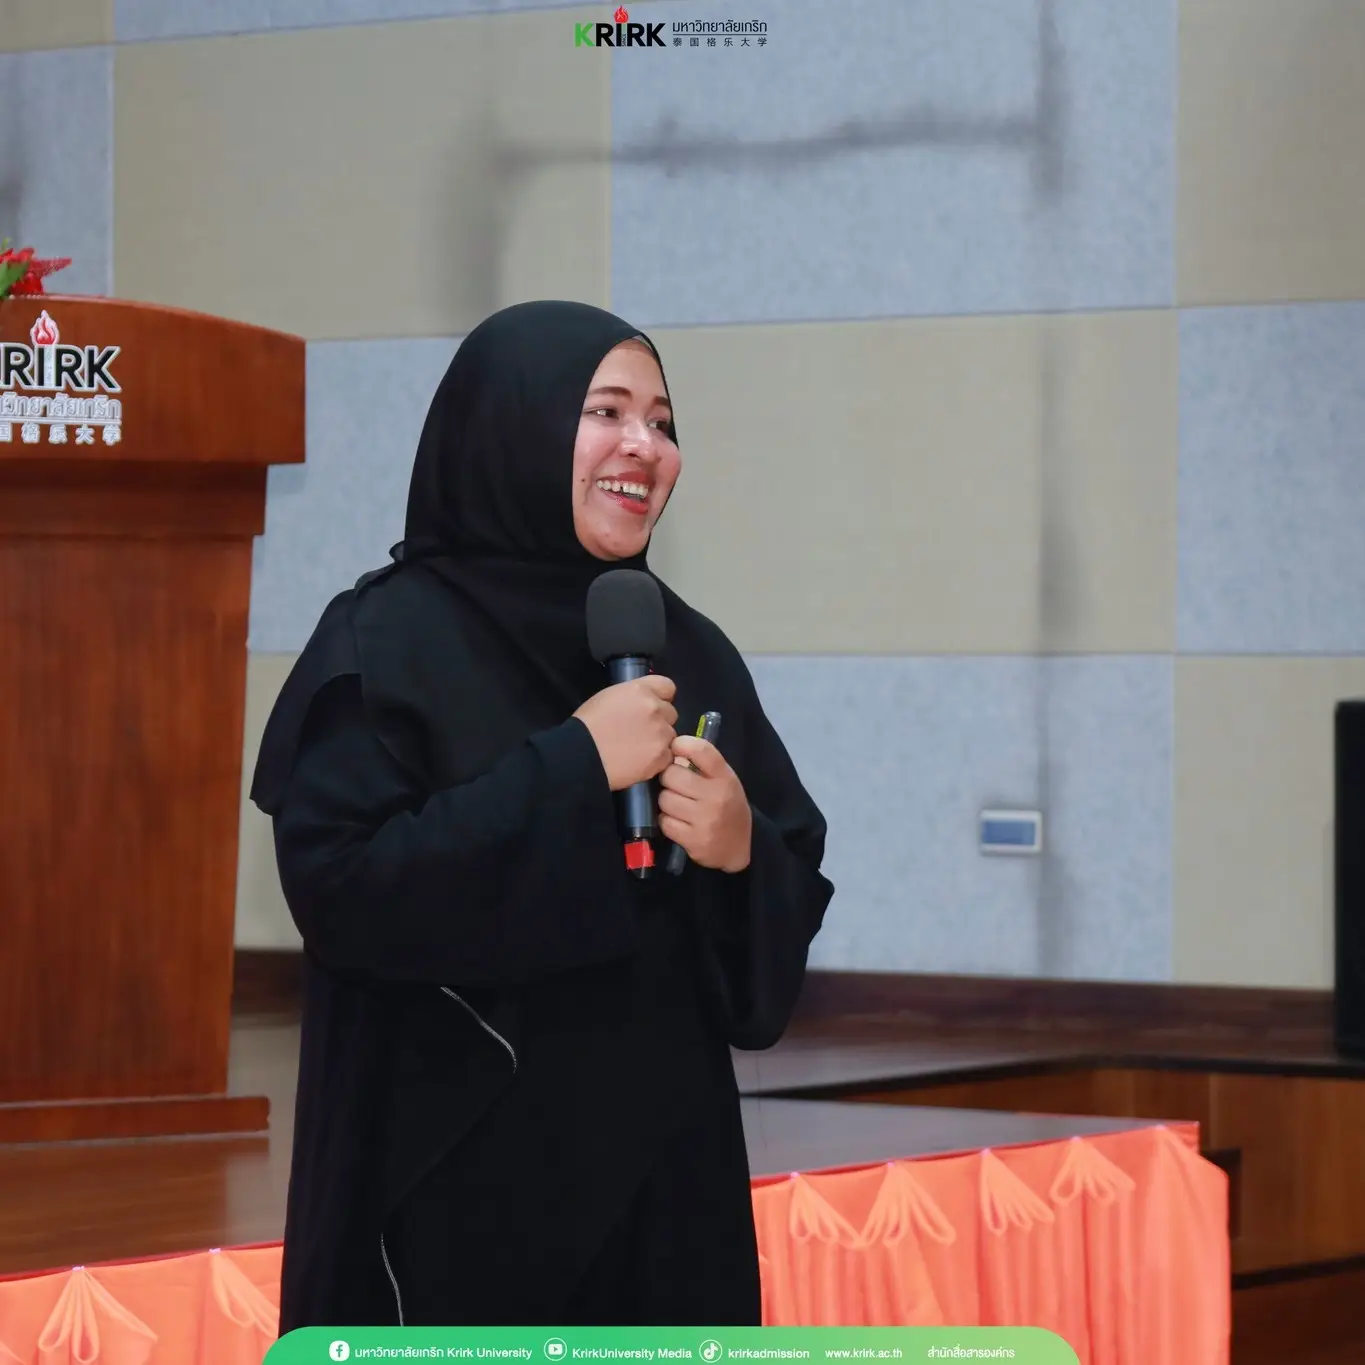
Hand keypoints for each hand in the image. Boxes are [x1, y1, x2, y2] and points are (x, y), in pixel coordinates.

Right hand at [573, 674, 677, 791]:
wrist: (582, 755)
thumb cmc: (587, 725)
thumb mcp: (608, 697)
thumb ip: (632, 697)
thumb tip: (641, 704)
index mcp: (641, 690)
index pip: (667, 687)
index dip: (660, 698)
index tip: (652, 707)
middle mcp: (655, 708)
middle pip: (671, 713)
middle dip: (659, 721)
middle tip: (640, 732)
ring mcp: (661, 733)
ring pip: (670, 736)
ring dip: (659, 741)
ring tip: (637, 750)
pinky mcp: (661, 756)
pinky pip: (667, 756)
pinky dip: (657, 760)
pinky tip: (639, 762)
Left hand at [658, 735, 751, 872]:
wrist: (739, 845)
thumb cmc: (726, 806)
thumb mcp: (723, 780)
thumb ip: (701, 765)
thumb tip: (670, 752)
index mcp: (725, 777)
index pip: (700, 750)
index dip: (681, 744)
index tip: (675, 748)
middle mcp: (716, 796)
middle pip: (672, 775)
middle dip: (668, 778)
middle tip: (674, 784)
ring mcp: (705, 820)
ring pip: (665, 799)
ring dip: (666, 801)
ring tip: (677, 804)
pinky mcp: (694, 840)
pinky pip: (665, 822)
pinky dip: (667, 821)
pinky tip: (677, 821)